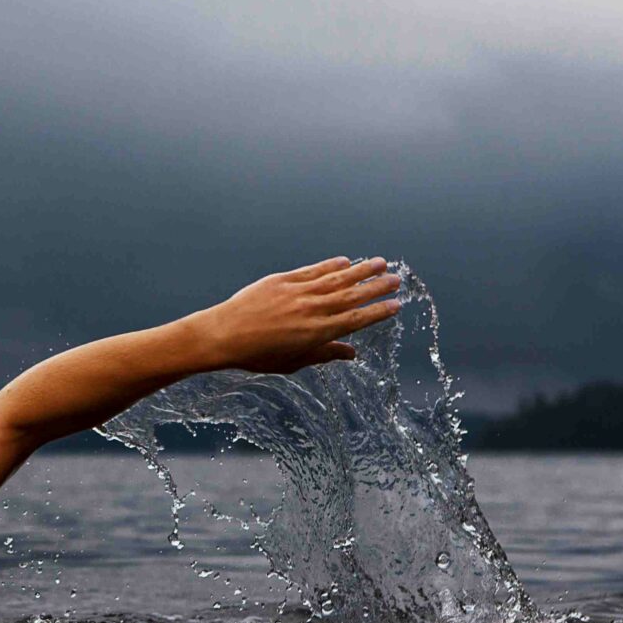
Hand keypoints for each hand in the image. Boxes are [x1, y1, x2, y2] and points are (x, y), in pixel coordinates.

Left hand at [181, 257, 403, 374]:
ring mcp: (298, 293)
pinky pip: (313, 270)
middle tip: (397, 279)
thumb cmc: (257, 355)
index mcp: (316, 333)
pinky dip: (331, 265)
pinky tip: (346, 261)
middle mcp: (312, 310)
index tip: (396, 305)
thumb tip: (352, 354)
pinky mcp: (283, 280)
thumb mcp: (293, 362)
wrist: (224, 335)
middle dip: (377, 287)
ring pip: (337, 278)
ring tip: (381, 263)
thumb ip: (324, 355)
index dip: (378, 312)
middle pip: (352, 296)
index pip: (356, 320)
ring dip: (361, 270)